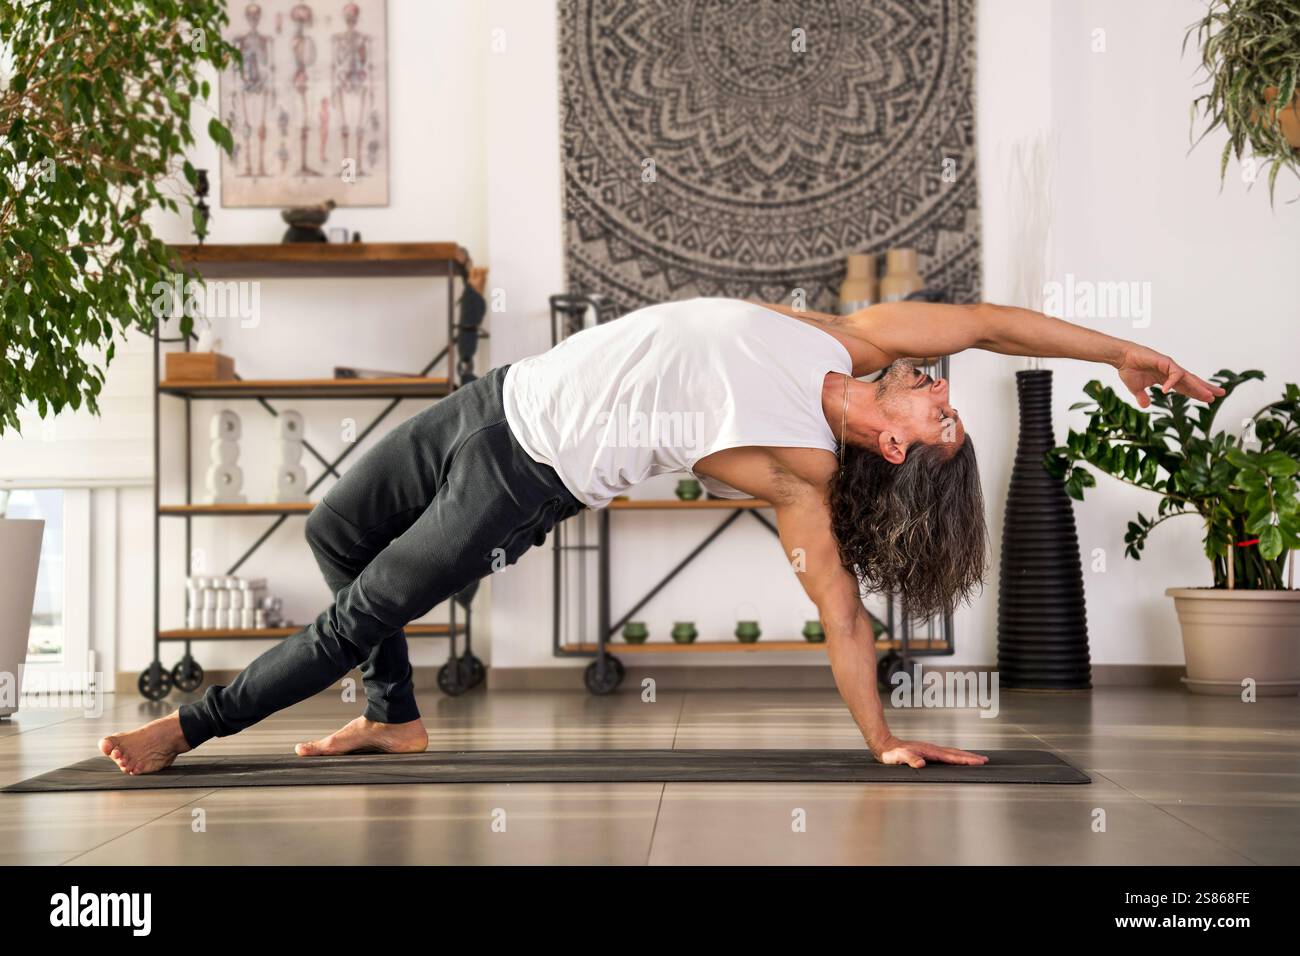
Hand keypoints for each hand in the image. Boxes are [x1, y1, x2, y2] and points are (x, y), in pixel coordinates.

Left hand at [871, 736, 988, 767]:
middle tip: (985, 760)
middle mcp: (932, 749)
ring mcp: (930, 749)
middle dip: (970, 756)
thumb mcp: (900, 757)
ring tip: (976, 758)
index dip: (965, 759)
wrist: (885, 745)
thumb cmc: (892, 753)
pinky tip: (957, 757)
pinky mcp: (927, 751)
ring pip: (952, 752)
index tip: (977, 761)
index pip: (951, 756)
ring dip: (965, 755)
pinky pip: (946, 753)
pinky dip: (956, 755)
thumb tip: (921, 764)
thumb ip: (910, 760)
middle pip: (955, 752)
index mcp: (929, 751)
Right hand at [1116, 345, 1224, 408]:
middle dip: (1206, 388)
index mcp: (1166, 378)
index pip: (1185, 387)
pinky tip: (1168, 391)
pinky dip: (1172, 382)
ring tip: (1210, 394)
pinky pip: (1173, 373)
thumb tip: (1146, 406)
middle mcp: (1171, 371)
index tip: (1209, 399)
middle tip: (1221, 393)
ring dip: (1199, 386)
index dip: (1197, 393)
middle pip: (1192, 381)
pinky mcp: (1164, 362)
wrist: (1121, 358)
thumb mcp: (1136, 389)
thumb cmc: (1128, 369)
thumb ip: (1142, 397)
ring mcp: (1169, 366)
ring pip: (1188, 378)